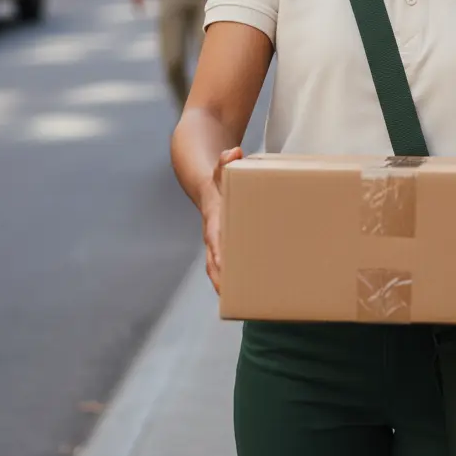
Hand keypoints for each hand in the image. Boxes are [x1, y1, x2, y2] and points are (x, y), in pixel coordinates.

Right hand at [201, 146, 242, 293]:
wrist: (204, 183)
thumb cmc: (219, 177)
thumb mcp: (222, 169)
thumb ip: (226, 161)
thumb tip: (234, 151)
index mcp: (214, 219)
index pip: (215, 239)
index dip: (218, 253)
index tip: (223, 267)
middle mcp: (213, 235)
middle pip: (214, 262)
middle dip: (221, 280)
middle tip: (232, 299)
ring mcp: (218, 242)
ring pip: (219, 268)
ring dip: (227, 285)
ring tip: (244, 304)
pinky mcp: (225, 245)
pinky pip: (228, 265)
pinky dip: (233, 279)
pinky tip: (251, 291)